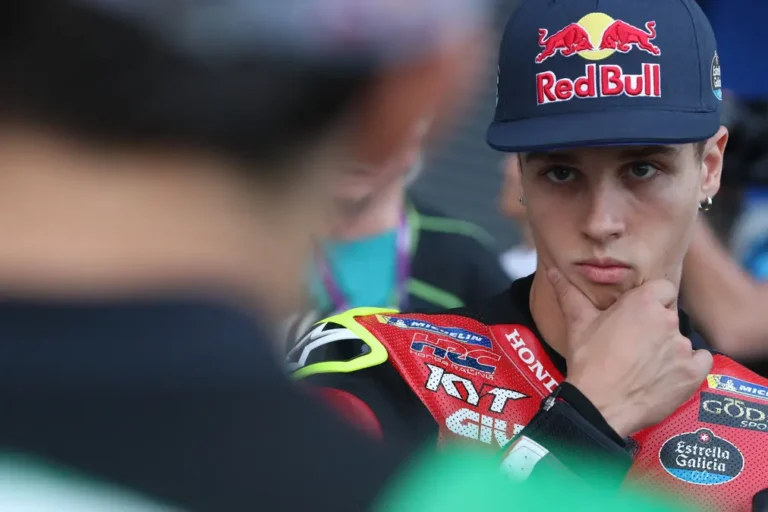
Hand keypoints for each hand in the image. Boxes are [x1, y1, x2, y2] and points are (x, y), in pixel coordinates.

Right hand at [547, 268, 712, 437]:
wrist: (599, 406)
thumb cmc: (588, 362)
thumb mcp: (577, 323)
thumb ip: (569, 293)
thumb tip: (553, 272)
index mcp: (643, 302)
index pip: (663, 288)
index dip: (652, 301)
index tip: (638, 315)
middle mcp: (667, 320)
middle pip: (670, 315)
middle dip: (656, 326)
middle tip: (635, 344)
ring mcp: (683, 347)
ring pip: (681, 339)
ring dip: (669, 348)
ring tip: (646, 365)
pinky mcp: (693, 372)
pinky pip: (701, 360)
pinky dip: (689, 366)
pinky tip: (668, 373)